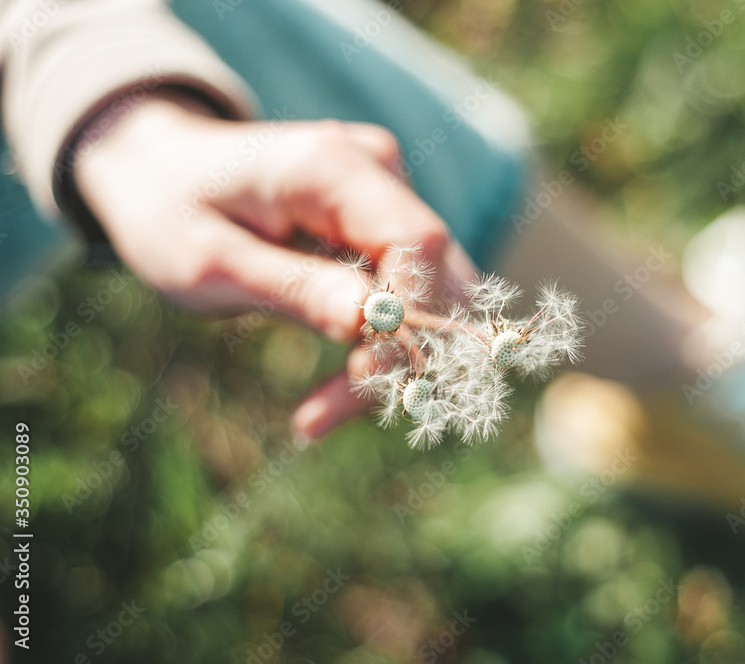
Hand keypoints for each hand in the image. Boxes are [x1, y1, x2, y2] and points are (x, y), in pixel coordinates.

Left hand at [74, 91, 475, 439]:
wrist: (159, 170)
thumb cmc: (172, 211)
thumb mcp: (209, 261)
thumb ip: (293, 286)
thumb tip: (372, 321)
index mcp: (333, 165)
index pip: (418, 241)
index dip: (410, 314)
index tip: (360, 375)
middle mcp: (378, 171)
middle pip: (435, 272)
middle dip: (399, 351)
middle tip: (321, 415)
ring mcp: (388, 194)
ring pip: (433, 292)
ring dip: (392, 358)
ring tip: (319, 411)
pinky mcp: (385, 223)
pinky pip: (409, 293)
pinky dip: (381, 344)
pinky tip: (335, 384)